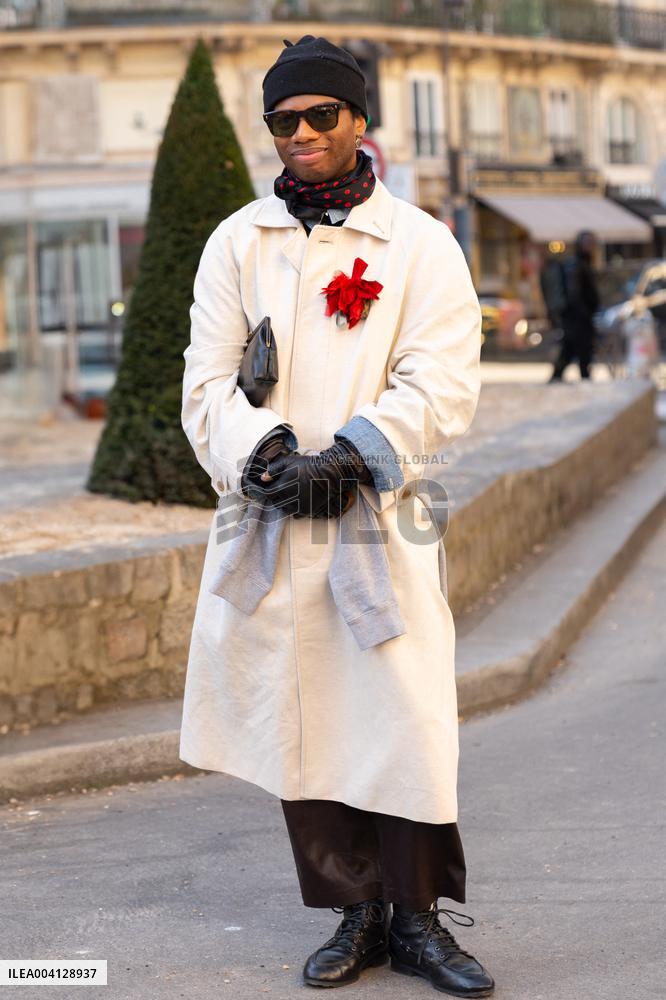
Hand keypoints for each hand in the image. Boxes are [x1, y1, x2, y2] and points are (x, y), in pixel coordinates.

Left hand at [254, 441, 372, 518]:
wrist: (328, 473)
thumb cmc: (307, 465)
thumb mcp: (288, 461)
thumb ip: (273, 469)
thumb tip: (262, 477)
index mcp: (282, 487)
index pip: (267, 494)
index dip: (265, 491)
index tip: (267, 487)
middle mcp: (289, 499)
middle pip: (275, 502)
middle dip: (274, 497)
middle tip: (278, 489)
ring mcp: (299, 506)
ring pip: (284, 509)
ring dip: (283, 503)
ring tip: (288, 495)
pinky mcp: (308, 511)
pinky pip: (296, 514)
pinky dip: (294, 509)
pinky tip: (297, 500)